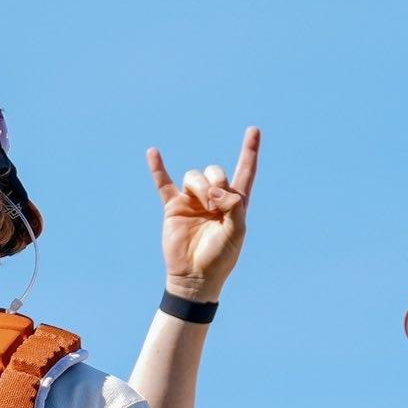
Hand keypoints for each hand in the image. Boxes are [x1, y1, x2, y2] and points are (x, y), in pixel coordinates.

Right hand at [145, 127, 260, 299]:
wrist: (194, 277)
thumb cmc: (219, 257)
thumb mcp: (236, 232)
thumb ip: (233, 205)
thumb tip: (214, 189)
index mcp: (234, 202)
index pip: (245, 171)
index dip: (249, 151)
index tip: (254, 130)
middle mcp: (213, 197)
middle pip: (215, 171)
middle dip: (217, 181)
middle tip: (215, 204)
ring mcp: (192, 200)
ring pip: (194, 175)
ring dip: (199, 186)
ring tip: (202, 206)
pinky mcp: (173, 206)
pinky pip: (163, 183)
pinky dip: (158, 168)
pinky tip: (153, 152)